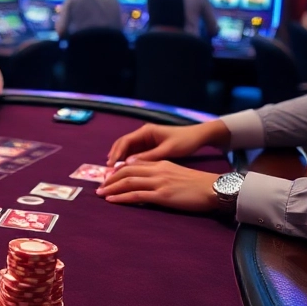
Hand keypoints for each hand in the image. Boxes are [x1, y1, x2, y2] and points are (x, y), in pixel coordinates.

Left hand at [95, 161, 220, 211]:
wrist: (213, 189)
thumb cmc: (198, 185)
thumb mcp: (177, 173)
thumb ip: (162, 174)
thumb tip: (148, 182)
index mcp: (161, 164)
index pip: (134, 164)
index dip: (119, 170)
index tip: (108, 177)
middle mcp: (158, 170)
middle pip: (127, 171)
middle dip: (111, 179)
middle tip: (100, 186)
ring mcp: (159, 182)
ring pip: (129, 182)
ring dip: (111, 188)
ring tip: (100, 193)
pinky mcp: (162, 195)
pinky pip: (137, 195)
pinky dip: (121, 197)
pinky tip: (112, 200)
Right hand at [105, 119, 229, 166]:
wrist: (198, 137)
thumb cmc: (184, 141)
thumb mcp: (167, 150)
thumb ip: (148, 157)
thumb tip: (128, 164)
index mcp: (146, 131)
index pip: (125, 142)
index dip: (116, 154)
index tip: (110, 166)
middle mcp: (143, 134)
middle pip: (123, 145)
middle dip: (114, 157)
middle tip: (108, 171)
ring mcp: (146, 140)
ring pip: (128, 150)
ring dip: (120, 160)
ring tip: (113, 173)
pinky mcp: (150, 147)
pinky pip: (135, 154)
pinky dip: (129, 162)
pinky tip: (125, 172)